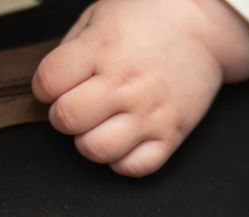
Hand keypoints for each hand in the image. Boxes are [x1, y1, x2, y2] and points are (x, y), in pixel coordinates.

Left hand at [32, 0, 248, 175]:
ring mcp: (149, 112)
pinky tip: (124, 140)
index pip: (48, 82)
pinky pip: (134, 167)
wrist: (204, 23)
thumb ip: (69, 52)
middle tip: (78, 106)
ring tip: (99, 125)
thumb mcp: (98, 17)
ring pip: (96, 150)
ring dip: (89, 141)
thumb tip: (48, 89)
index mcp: (101, 49)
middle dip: (63, 116)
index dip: (44, 87)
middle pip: (68, 120)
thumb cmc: (146, 19)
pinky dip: (122, 160)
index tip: (56, 85)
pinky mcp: (171, 134)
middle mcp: (125, 83)